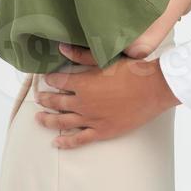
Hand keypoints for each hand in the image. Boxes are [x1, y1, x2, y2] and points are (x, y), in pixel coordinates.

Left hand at [33, 42, 178, 148]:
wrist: (153, 89)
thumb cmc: (131, 71)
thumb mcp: (106, 59)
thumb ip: (82, 55)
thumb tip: (62, 48)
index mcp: (83, 83)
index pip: (59, 81)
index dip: (51, 79)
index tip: (47, 78)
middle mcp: (83, 103)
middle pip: (57, 102)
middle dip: (45, 99)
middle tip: (39, 98)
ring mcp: (91, 120)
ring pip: (63, 122)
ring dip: (48, 120)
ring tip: (38, 118)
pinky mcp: (102, 132)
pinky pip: (79, 140)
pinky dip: (66, 142)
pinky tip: (56, 143)